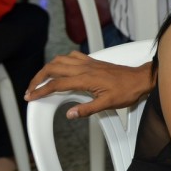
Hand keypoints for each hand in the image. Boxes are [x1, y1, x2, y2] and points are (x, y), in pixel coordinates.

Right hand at [24, 51, 154, 118]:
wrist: (140, 79)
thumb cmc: (127, 90)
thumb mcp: (108, 104)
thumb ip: (87, 109)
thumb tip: (69, 114)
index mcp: (86, 79)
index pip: (57, 84)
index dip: (41, 90)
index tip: (30, 96)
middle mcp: (85, 68)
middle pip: (53, 68)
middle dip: (38, 78)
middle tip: (30, 88)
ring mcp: (89, 63)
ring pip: (61, 59)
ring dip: (48, 68)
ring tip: (40, 78)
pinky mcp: (93, 61)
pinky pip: (72, 56)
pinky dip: (61, 60)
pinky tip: (60, 67)